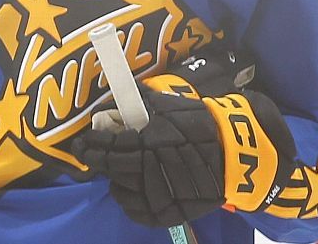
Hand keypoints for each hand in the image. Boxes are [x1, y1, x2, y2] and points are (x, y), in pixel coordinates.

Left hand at [74, 87, 225, 226]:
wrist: (234, 156)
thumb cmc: (201, 126)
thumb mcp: (169, 106)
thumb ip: (139, 104)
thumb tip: (111, 103)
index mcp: (148, 142)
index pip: (108, 146)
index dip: (91, 144)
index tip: (82, 142)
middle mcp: (150, 170)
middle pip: (110, 167)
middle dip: (95, 158)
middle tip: (88, 152)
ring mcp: (158, 195)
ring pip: (119, 190)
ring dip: (112, 178)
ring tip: (113, 169)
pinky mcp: (167, 213)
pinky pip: (135, 211)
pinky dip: (127, 199)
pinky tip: (128, 188)